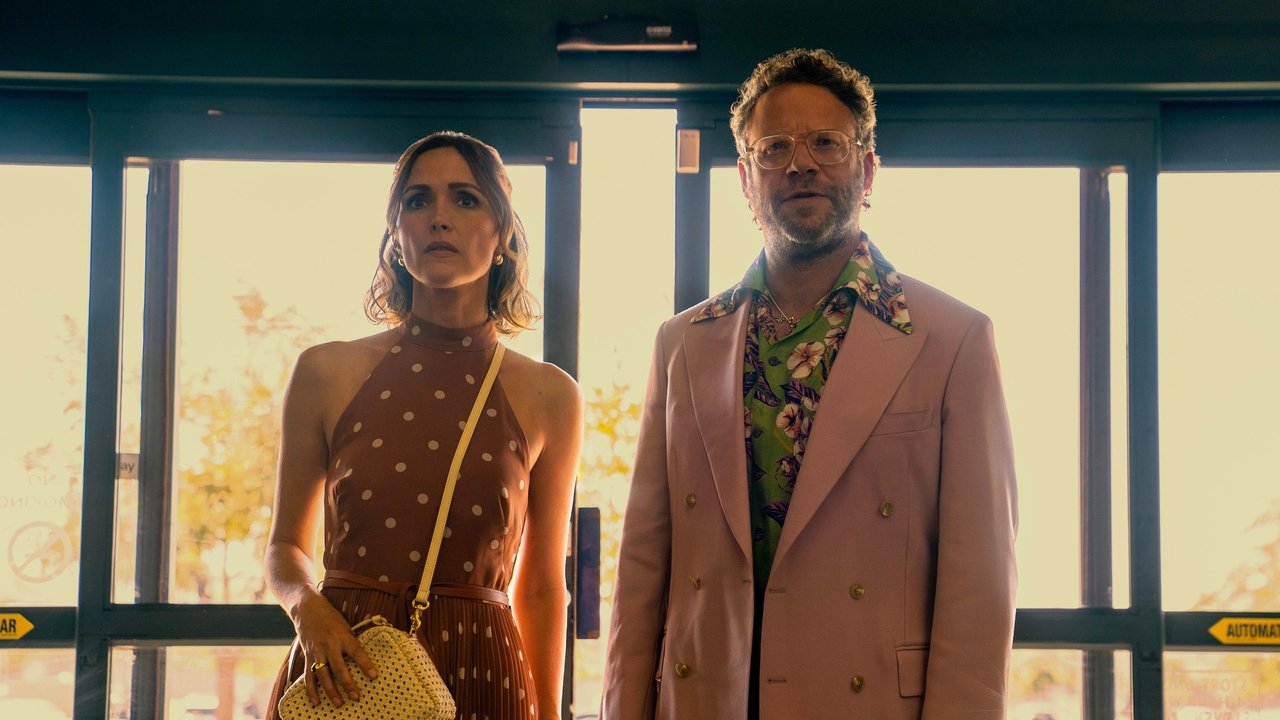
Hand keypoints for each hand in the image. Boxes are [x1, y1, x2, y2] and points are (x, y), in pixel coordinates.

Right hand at [291, 591, 378, 707]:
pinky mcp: (307, 656)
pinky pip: (308, 676)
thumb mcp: (346, 625)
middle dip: (348, 684)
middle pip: (339, 668)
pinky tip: (316, 702)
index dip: (365, 664)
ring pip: (323, 675)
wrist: (307, 609)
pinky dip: (311, 690)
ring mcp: (317, 652)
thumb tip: (370, 651)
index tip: (374, 676)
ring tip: (339, 704)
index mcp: (343, 636)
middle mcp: (330, 645)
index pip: (356, 652)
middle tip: (356, 697)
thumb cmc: (331, 617)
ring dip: (331, 691)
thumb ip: (353, 640)